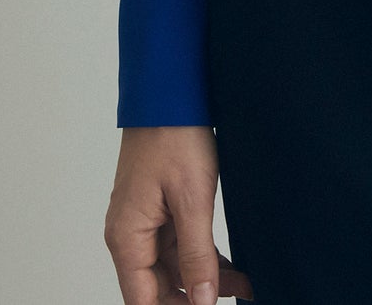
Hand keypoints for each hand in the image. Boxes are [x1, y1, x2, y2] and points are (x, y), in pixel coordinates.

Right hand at [105, 124, 254, 302]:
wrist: (171, 88)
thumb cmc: (174, 135)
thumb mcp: (192, 199)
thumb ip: (197, 255)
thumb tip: (202, 301)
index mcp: (127, 238)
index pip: (144, 301)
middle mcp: (130, 234)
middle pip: (159, 287)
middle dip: (197, 297)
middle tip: (238, 296)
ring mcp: (145, 220)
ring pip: (173, 266)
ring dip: (206, 277)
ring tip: (244, 285)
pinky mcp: (161, 207)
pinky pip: (179, 242)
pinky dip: (203, 255)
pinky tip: (231, 265)